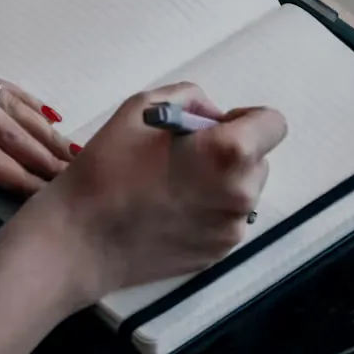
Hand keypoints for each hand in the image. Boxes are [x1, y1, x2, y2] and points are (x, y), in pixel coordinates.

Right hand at [37, 82, 286, 301]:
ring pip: (243, 190)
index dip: (247, 118)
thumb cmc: (107, 167)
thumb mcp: (143, 106)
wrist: (79, 240)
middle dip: (232, 150)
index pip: (274, 123)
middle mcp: (241, 193)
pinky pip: (227, 218)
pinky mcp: (218, 254)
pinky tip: (171, 209)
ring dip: (222, 180)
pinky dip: (210, 208)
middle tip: (186, 154)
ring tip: (174, 183)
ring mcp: (231, 229)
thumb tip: (214, 116)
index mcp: (230, 152)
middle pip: (259, 158)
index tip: (215, 126)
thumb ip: (191, 99)